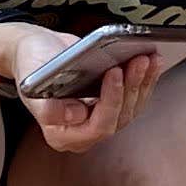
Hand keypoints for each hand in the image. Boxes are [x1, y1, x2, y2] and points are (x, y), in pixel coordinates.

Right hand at [0, 26, 185, 151]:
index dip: (111, 101)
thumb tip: (76, 115)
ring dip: (143, 82)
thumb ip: (48, 106)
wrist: (38, 50)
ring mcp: (100, 118)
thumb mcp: (32, 81)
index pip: (97, 127)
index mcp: (62, 134)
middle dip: (132, 87)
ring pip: (131, 108)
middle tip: (139, 60)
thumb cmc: (31, 63)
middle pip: (119, 117)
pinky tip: (153, 62)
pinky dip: (146, 79)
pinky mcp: (112, 104)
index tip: (115, 73)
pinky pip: (135, 98)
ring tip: (149, 57)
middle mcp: (84, 132)